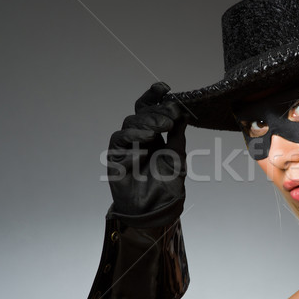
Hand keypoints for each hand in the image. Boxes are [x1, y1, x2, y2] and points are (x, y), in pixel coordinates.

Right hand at [107, 82, 187, 226]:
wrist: (156, 211)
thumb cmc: (167, 186)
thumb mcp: (178, 156)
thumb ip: (178, 135)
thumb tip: (183, 113)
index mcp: (154, 134)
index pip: (150, 109)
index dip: (154, 96)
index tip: (165, 87)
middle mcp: (138, 137)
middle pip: (140, 114)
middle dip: (156, 111)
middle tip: (170, 117)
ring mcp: (126, 146)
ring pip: (130, 123)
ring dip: (147, 123)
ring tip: (162, 128)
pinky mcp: (115, 158)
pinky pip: (120, 141)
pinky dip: (133, 137)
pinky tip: (147, 140)